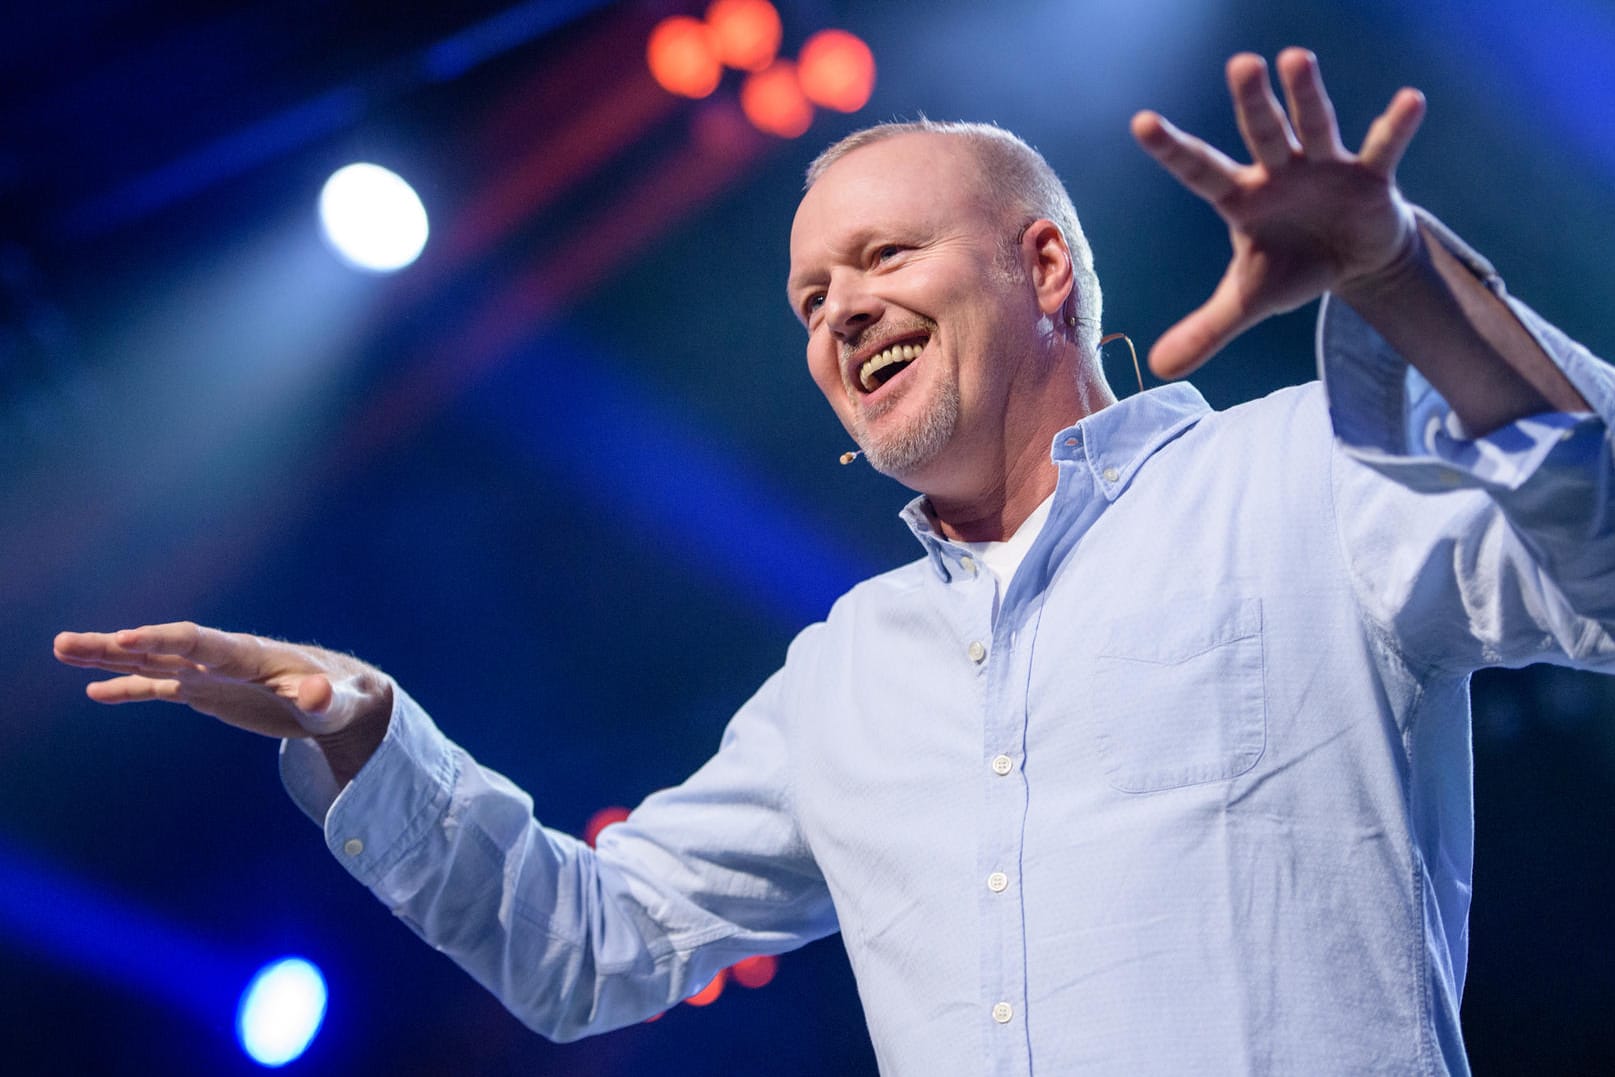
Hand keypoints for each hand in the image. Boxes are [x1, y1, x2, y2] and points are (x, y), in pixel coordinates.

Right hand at [53, 621, 391, 741]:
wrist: (340, 697)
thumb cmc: (342, 698)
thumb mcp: (337, 704)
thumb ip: (324, 700)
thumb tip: (317, 695)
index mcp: (249, 655)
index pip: (199, 642)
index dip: (163, 640)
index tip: (124, 639)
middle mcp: (221, 659)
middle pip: (162, 648)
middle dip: (116, 645)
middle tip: (65, 642)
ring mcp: (210, 675)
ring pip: (152, 663)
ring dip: (109, 657)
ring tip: (62, 648)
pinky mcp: (207, 692)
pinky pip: (160, 688)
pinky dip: (129, 688)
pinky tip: (95, 690)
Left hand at [1131, 47, 1425, 377]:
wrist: (1353, 262)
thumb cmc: (1291, 266)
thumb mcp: (1249, 301)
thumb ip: (1206, 329)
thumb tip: (1158, 367)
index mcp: (1243, 198)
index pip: (1200, 169)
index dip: (1172, 149)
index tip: (1141, 122)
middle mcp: (1279, 172)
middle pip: (1262, 133)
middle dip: (1253, 101)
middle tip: (1242, 64)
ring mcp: (1325, 167)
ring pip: (1314, 126)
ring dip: (1308, 95)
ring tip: (1296, 57)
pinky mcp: (1371, 176)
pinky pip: (1383, 148)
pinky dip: (1395, 127)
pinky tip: (1410, 100)